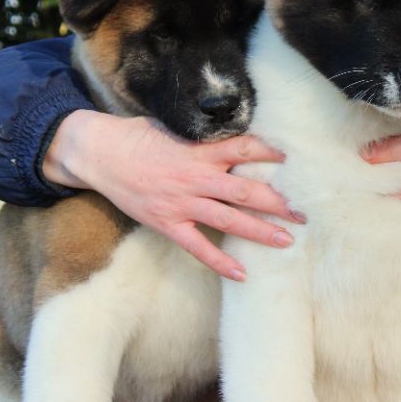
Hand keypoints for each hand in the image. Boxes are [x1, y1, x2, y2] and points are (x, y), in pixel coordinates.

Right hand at [43, 110, 301, 280]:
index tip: (289, 158)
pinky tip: (242, 274)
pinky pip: (198, 248)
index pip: (243, 148)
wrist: (97, 153)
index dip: (268, 152)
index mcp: (199, 151)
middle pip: (246, 191)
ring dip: (261, 232)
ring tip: (287, 241)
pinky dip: (220, 262)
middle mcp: (195, 178)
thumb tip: (230, 136)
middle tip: (303, 213)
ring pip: (230, 220)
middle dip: (278, 203)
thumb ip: (202, 137)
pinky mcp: (167, 223)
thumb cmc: (136, 136)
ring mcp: (181, 204)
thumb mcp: (172, 127)